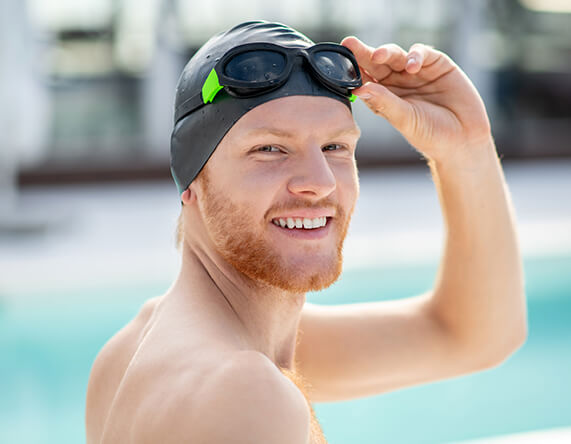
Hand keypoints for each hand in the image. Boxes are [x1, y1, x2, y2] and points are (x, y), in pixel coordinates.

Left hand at [342, 37, 492, 162]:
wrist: (463, 139)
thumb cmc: (430, 135)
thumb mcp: (404, 119)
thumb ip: (384, 102)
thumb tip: (360, 89)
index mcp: (384, 96)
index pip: (365, 78)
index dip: (353, 69)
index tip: (340, 61)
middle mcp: (397, 82)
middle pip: (377, 63)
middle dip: (364, 53)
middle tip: (351, 44)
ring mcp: (416, 72)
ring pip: (396, 55)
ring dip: (387, 53)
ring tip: (381, 56)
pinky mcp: (437, 64)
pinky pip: (421, 53)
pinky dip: (415, 56)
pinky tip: (412, 65)